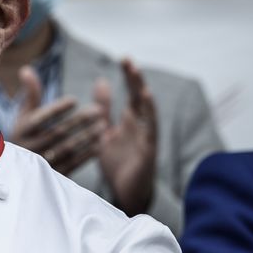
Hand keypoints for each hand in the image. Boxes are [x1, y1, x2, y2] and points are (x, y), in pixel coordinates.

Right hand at [9, 67, 104, 174]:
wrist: (17, 168)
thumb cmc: (24, 134)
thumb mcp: (24, 114)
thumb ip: (30, 94)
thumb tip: (27, 69)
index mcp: (23, 130)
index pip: (41, 118)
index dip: (57, 109)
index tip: (74, 100)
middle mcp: (30, 147)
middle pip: (58, 132)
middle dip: (79, 121)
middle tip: (99, 110)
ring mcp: (42, 163)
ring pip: (67, 148)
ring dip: (87, 137)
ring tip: (103, 125)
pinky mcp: (54, 176)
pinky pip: (73, 164)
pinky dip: (87, 154)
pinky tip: (100, 144)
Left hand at [94, 59, 158, 214]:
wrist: (125, 194)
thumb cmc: (119, 163)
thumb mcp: (106, 132)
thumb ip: (104, 109)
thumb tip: (102, 81)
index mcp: (130, 120)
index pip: (131, 93)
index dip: (128, 76)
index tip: (123, 58)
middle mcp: (141, 125)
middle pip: (140, 97)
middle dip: (135, 79)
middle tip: (128, 60)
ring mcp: (147, 137)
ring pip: (147, 110)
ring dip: (142, 92)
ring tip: (136, 76)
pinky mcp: (149, 149)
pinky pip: (151, 129)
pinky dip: (149, 113)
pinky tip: (145, 98)